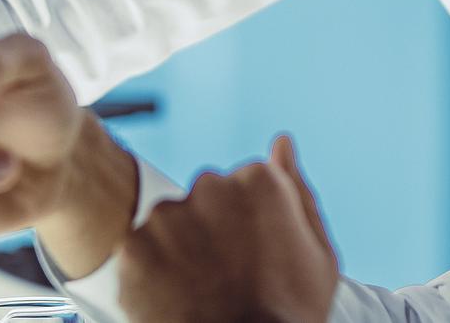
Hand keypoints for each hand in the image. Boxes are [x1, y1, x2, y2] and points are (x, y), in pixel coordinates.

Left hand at [117, 136, 336, 322]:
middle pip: (204, 198)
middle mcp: (208, 185)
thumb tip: (282, 142)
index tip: (254, 256)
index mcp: (258, 180)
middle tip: (226, 277)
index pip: (243, 185)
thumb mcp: (317, 253)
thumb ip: (297, 190)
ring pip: (169, 223)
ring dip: (179, 249)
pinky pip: (139, 252)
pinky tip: (176, 299)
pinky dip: (151, 274)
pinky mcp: (132, 248)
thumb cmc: (289, 314)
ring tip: (201, 290)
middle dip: (211, 229)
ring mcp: (167, 216)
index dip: (249, 225)